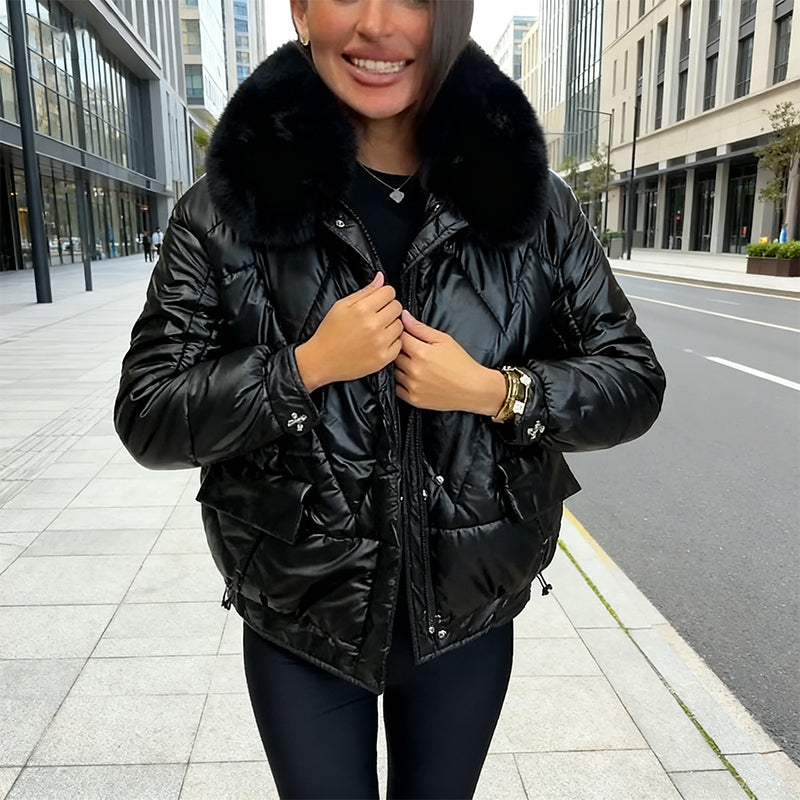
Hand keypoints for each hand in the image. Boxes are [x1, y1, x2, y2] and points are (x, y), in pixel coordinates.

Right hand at [295, 273, 402, 390]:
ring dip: (391, 326)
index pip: (389, 292)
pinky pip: (399, 344)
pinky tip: (378, 342)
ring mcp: (380, 343)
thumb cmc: (328, 333)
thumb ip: (364, 291)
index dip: (384, 294)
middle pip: (397, 307)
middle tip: (376, 316)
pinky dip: (391, 342)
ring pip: (400, 325)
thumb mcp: (341, 306)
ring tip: (377, 330)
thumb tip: (380, 278)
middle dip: (388, 309)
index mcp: (362, 309)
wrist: (321, 361)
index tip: (378, 301)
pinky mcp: (383, 358)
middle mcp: (373, 325)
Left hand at [394, 310, 506, 414]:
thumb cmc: (462, 364)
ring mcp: (412, 386)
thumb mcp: (444, 340)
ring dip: (400, 366)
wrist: (474, 389)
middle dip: (401, 350)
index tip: (408, 336)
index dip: (402, 334)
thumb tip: (404, 316)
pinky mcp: (413, 399)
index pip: (399, 337)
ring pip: (394, 371)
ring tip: (415, 364)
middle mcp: (414, 370)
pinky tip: (413, 378)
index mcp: (420, 352)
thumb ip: (420, 328)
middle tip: (413, 351)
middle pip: (394, 354)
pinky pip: (397, 388)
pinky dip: (401, 382)